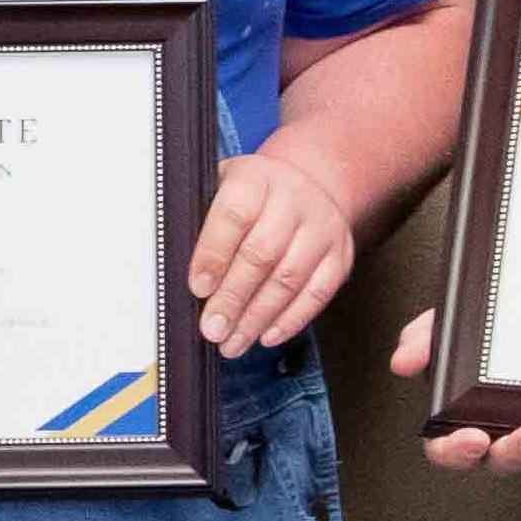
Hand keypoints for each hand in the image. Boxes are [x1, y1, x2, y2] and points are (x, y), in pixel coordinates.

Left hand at [186, 150, 355, 353]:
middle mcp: (294, 197)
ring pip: (289, 278)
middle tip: (212, 329)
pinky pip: (317, 293)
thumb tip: (180, 275)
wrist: (306, 186)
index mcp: (255, 178)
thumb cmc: (250, 198)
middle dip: (233, 298)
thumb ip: (199, 223)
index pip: (233, 215)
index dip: (213, 254)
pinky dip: (290, 320)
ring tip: (232, 343)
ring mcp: (322, 226)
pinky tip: (265, 336)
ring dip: (257, 318)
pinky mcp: (340, 254)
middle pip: (262, 253)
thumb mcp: (220, 191)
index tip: (198, 289)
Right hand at [385, 305, 520, 475]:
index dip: (456, 451)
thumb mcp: (443, 328)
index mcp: (454, 418)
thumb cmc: (473, 333)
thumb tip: (403, 362)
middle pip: (494, 459)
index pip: (444, 449)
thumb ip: (420, 341)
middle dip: (512, 452)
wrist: (516, 313)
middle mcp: (489, 433)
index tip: (472, 439)